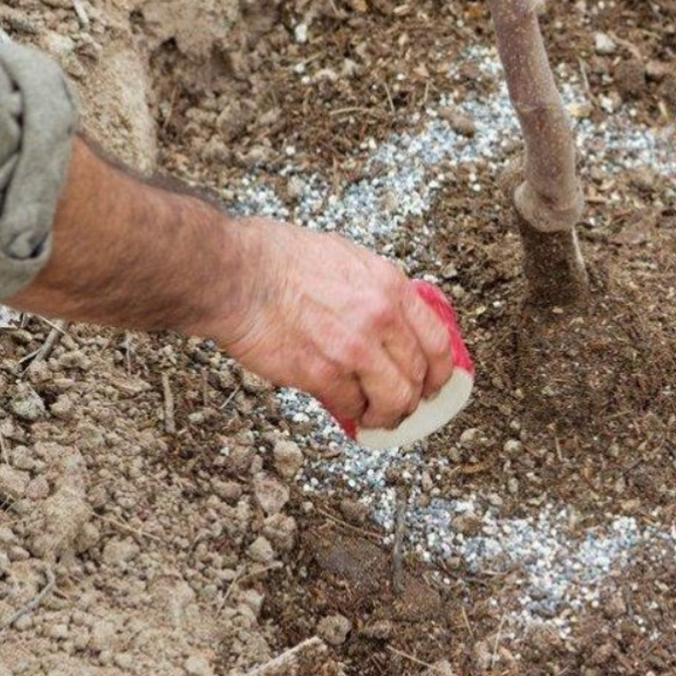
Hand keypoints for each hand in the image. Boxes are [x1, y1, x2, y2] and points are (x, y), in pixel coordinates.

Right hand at [215, 218, 453, 428]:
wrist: (235, 273)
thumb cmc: (278, 259)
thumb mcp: (347, 258)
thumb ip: (376, 289)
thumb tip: (392, 316)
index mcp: (389, 287)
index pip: (436, 340)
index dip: (440, 371)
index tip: (435, 383)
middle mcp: (380, 318)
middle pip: (418, 376)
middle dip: (414, 398)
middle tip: (402, 405)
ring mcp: (353, 348)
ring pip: (395, 399)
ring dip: (388, 415)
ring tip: (377, 417)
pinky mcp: (321, 373)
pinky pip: (352, 406)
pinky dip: (352, 413)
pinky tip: (346, 409)